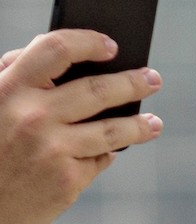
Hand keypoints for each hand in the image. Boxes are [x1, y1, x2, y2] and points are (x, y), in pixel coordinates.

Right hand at [0, 31, 161, 223]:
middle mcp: (32, 117)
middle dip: (133, 83)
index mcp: (7, 90)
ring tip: (154, 123)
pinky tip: (107, 153)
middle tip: (152, 79)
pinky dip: (102, 154)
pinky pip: (98, 160)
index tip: (111, 46)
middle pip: (99, 90)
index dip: (88, 42)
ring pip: (113, 130)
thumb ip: (14, 77)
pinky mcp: (67, 181)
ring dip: (140, 125)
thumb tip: (63, 56)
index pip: (55, 49)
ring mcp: (52, 150)